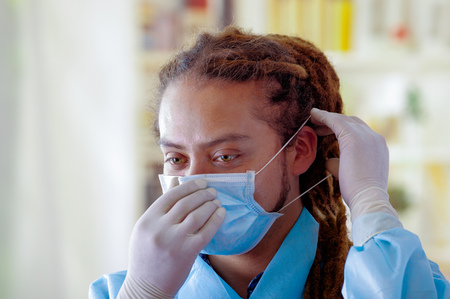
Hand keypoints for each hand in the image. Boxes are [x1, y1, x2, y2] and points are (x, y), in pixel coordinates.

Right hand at [118, 179, 225, 297]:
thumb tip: (175, 183)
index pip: (171, 196)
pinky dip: (215, 220)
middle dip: (202, 194)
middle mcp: (159, 229)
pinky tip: (221, 213)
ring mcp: (173, 241)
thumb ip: (160, 209)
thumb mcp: (145, 230)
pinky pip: (206, 231)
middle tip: (212, 191)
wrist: (146, 288)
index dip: (189, 186)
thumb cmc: (147, 257)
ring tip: (217, 201)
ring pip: (197, 214)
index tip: (201, 183)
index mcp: (147, 221)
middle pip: (186, 203)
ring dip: (210, 204)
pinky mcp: (187, 253)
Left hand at [310, 108, 396, 221]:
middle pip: (352, 122)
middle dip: (334, 122)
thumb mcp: (350, 174)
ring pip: (343, 120)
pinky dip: (323, 116)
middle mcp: (375, 138)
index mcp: (378, 147)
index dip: (343, 129)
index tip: (327, 132)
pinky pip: (335, 121)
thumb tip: (328, 161)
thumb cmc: (358, 192)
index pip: (359, 131)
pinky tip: (313, 114)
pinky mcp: (353, 137)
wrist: (368, 199)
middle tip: (317, 126)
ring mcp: (366, 136)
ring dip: (327, 118)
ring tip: (312, 120)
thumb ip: (340, 164)